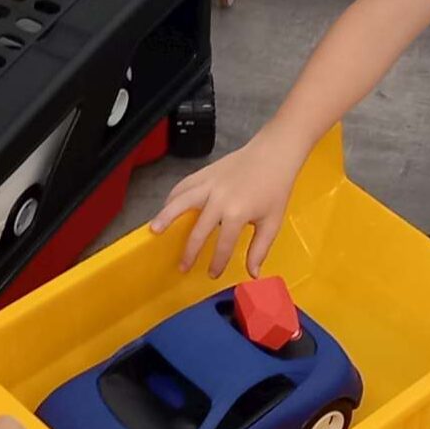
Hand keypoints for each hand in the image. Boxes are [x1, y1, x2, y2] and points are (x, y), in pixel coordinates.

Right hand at [147, 134, 299, 275]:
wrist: (273, 154)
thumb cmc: (275, 188)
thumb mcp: (272, 222)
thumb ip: (260, 249)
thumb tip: (253, 273)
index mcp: (237, 212)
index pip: (223, 244)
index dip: (217, 262)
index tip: (212, 274)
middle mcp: (219, 199)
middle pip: (198, 230)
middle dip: (190, 251)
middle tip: (183, 267)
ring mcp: (209, 184)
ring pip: (181, 202)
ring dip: (166, 217)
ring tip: (154, 231)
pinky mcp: (204, 173)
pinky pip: (183, 186)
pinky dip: (172, 197)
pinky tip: (166, 208)